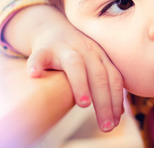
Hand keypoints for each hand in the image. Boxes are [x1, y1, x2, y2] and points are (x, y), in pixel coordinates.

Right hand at [3, 5, 123, 131]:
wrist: (52, 28)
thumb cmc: (77, 55)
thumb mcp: (95, 66)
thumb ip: (107, 86)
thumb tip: (120, 115)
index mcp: (101, 57)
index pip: (113, 79)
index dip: (116, 100)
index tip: (116, 123)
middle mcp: (87, 51)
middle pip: (98, 76)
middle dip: (104, 102)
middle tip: (107, 126)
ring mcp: (66, 48)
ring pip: (75, 65)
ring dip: (81, 84)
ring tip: (84, 104)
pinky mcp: (44, 48)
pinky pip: (40, 55)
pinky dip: (36, 64)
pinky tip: (33, 75)